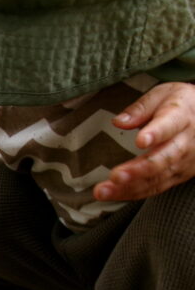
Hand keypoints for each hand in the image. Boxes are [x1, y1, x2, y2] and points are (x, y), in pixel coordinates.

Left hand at [95, 82, 194, 200]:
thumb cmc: (179, 104)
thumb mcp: (162, 95)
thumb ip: (140, 108)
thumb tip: (118, 122)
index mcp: (182, 116)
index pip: (170, 125)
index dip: (156, 133)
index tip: (140, 141)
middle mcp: (187, 142)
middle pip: (164, 159)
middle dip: (138, 170)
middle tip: (115, 176)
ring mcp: (185, 162)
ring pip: (158, 178)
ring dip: (129, 187)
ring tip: (104, 191)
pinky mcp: (180, 176)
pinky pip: (156, 187)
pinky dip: (133, 192)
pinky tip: (113, 194)